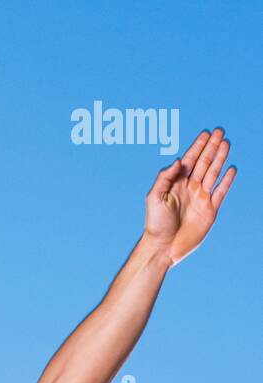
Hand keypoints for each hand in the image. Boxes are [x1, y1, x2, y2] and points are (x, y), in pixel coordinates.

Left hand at [145, 128, 235, 264]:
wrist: (163, 248)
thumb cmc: (155, 223)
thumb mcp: (154, 197)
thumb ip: (165, 177)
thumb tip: (179, 161)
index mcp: (177, 183)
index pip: (190, 160)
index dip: (198, 146)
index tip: (206, 133)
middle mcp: (190, 188)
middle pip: (204, 163)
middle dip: (212, 147)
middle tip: (220, 131)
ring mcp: (201, 198)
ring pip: (213, 173)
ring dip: (220, 158)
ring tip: (226, 143)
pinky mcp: (210, 211)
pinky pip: (221, 192)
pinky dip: (227, 181)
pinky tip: (231, 168)